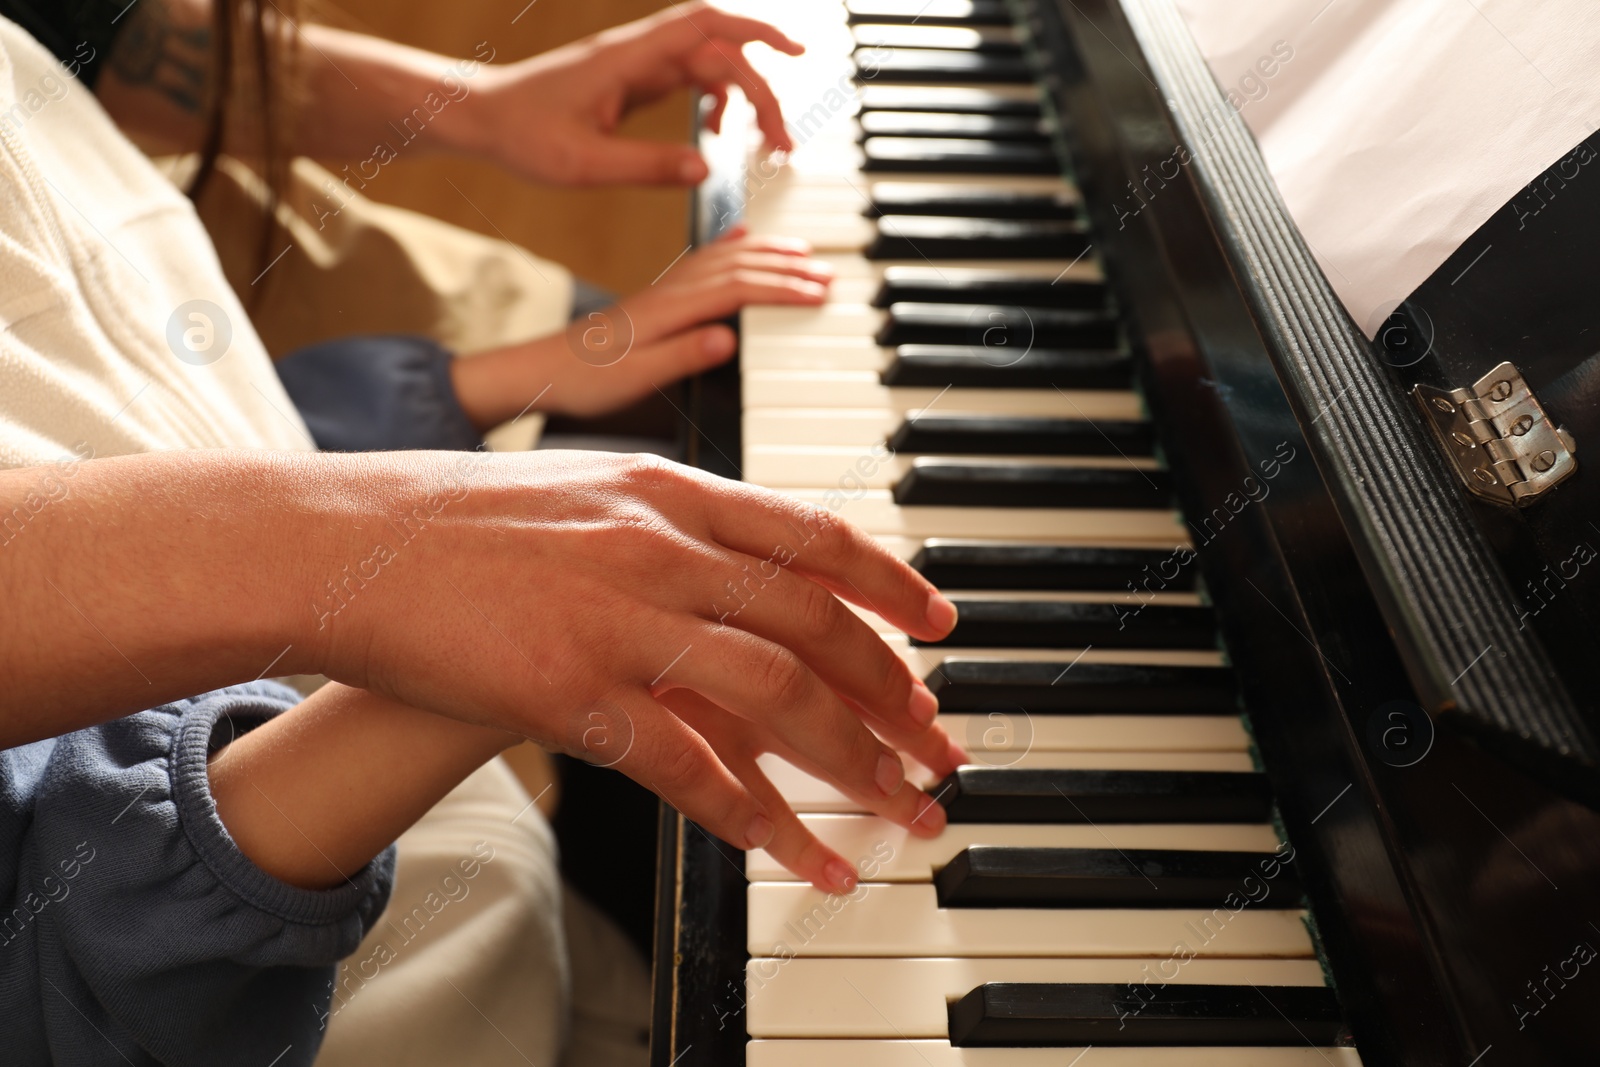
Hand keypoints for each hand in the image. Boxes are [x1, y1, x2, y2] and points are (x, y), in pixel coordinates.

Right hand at [306, 450, 963, 890]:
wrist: (342, 543)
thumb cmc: (455, 522)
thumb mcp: (581, 491)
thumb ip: (667, 521)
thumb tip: (738, 559)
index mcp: (668, 491)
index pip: (813, 536)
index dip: (890, 584)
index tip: (938, 623)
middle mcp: (659, 547)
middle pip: (817, 626)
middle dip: (897, 693)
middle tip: (943, 743)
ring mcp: (619, 619)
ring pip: (778, 696)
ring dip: (858, 761)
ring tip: (906, 808)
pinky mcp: (572, 693)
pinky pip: (691, 768)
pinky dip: (760, 821)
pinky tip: (802, 857)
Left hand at [450, 227, 834, 424]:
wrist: (542, 371)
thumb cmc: (585, 381)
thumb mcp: (634, 378)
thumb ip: (682, 356)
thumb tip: (727, 338)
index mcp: (669, 310)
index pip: (737, 289)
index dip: (782, 289)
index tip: (817, 293)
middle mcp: (669, 292)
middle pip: (739, 267)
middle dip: (786, 268)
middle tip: (826, 273)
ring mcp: (663, 289)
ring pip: (725, 257)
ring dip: (767, 253)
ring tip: (802, 251)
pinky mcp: (657, 295)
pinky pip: (702, 259)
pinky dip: (730, 243)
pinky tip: (743, 236)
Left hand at [468, 2, 801, 185]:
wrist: (481, 118)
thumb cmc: (520, 135)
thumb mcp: (582, 165)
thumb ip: (646, 167)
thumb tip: (705, 171)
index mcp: (628, 59)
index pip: (707, 27)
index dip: (757, 32)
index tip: (796, 54)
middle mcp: (637, 54)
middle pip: (720, 50)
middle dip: (762, 88)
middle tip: (782, 142)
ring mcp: (636, 66)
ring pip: (709, 65)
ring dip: (742, 97)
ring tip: (761, 144)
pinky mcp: (632, 82)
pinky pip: (689, 80)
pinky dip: (714, 101)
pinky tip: (714, 132)